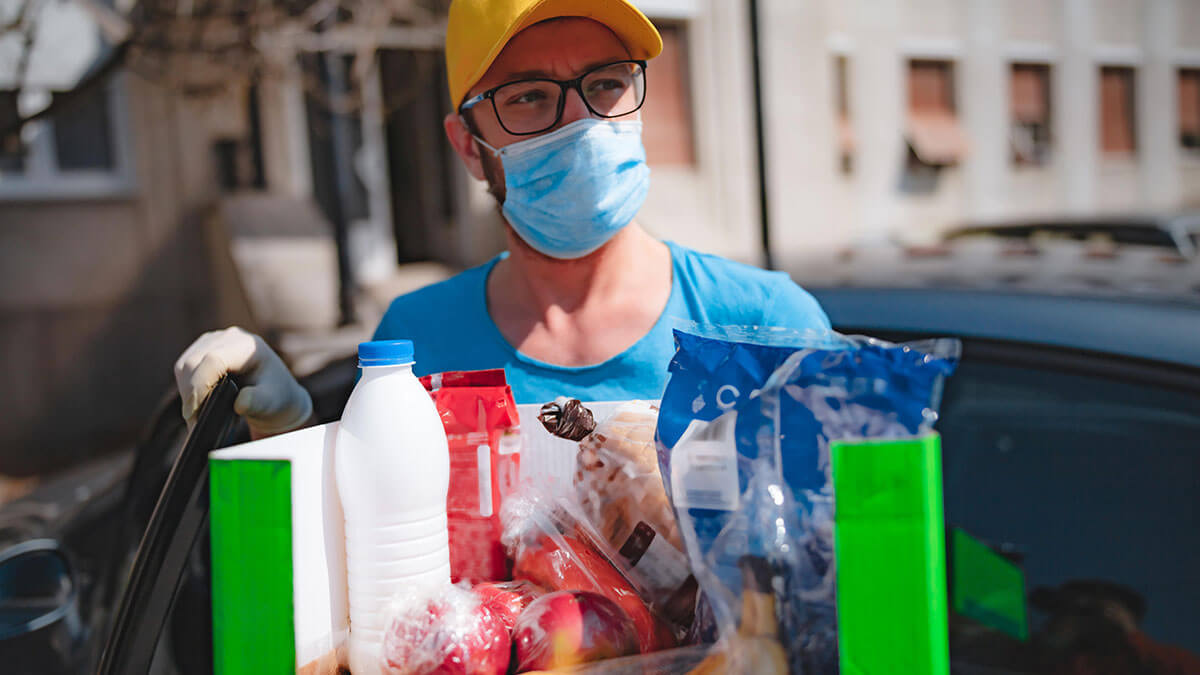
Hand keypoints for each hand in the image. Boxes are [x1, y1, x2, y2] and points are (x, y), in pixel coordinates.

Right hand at [174, 327, 312, 435]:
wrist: (277, 395)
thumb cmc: (276, 398)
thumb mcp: (272, 403)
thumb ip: (257, 401)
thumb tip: (240, 403)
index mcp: (249, 346)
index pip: (213, 359)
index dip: (200, 385)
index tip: (195, 412)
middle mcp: (230, 337)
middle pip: (194, 361)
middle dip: (190, 393)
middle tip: (194, 421)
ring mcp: (214, 341)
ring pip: (185, 365)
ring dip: (186, 392)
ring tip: (196, 416)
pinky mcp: (202, 350)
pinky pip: (184, 368)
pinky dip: (186, 388)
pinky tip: (196, 405)